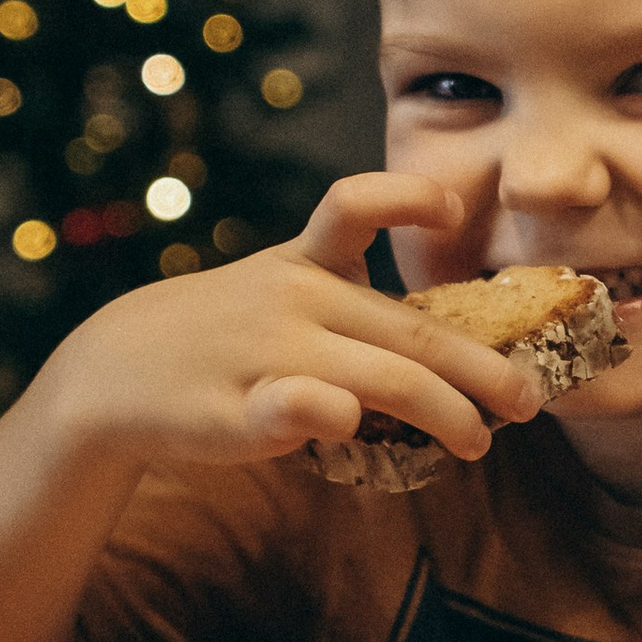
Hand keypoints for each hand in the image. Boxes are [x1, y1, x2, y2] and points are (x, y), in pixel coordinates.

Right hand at [35, 173, 541, 471]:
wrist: (113, 373)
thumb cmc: (223, 336)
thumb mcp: (282, 294)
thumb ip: (359, 313)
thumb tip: (460, 357)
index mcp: (304, 265)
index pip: (353, 209)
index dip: (406, 200)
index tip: (453, 212)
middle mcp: (293, 301)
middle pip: (407, 331)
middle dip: (480, 368)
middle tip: (528, 401)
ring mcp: (266, 354)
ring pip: (377, 377)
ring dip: (443, 409)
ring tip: (478, 441)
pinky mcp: (238, 411)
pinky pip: (294, 407)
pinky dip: (326, 409)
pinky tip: (354, 420)